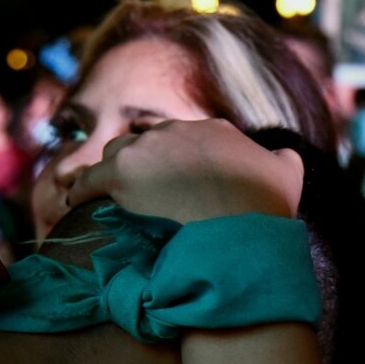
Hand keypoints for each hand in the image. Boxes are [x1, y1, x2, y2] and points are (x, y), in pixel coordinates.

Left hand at [66, 118, 303, 222]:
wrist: (237, 234)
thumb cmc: (263, 210)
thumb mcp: (287, 176)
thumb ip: (282, 160)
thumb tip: (282, 156)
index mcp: (215, 129)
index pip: (187, 137)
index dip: (180, 160)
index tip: (176, 181)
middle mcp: (179, 130)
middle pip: (150, 141)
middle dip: (147, 162)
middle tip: (144, 190)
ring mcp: (148, 150)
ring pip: (118, 152)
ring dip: (114, 171)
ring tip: (108, 192)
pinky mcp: (121, 173)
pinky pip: (91, 178)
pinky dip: (82, 189)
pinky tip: (76, 201)